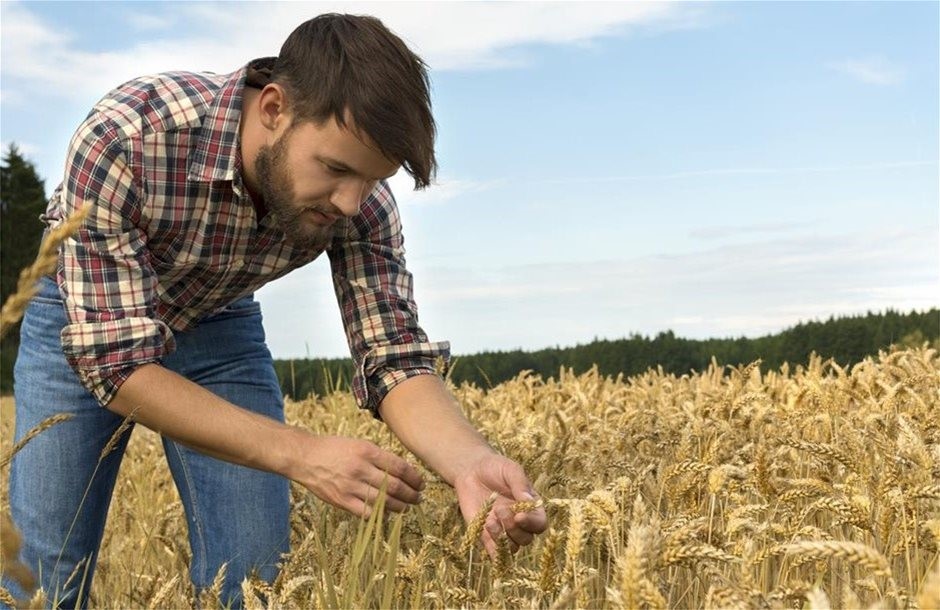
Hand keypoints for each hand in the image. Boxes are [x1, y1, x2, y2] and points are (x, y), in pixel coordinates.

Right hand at [291, 433, 424, 517]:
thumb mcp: (359, 444)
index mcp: (367, 451)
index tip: (421, 482)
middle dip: (411, 494)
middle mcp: (360, 468)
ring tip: (407, 507)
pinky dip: (380, 515)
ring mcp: (351, 486)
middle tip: (419, 497)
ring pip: (384, 502)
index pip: (399, 467)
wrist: (306, 457)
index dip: (414, 477)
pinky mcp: (342, 501)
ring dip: (400, 506)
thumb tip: (403, 471)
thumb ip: (379, 457)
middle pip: (395, 486)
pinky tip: (387, 514)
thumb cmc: (335, 449)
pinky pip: (367, 513)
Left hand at [453, 453, 547, 557]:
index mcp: (531, 507)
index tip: (518, 515)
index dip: (532, 523)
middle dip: (514, 528)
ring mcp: (504, 530)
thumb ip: (520, 484)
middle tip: (500, 510)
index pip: (540, 523)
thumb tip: (529, 501)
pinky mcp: (486, 535)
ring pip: (511, 548)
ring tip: (490, 520)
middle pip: (526, 539)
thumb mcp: (510, 470)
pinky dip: (492, 548)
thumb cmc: (495, 467)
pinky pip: (494, 551)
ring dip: (502, 538)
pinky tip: (485, 530)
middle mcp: (519, 522)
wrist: (471, 470)